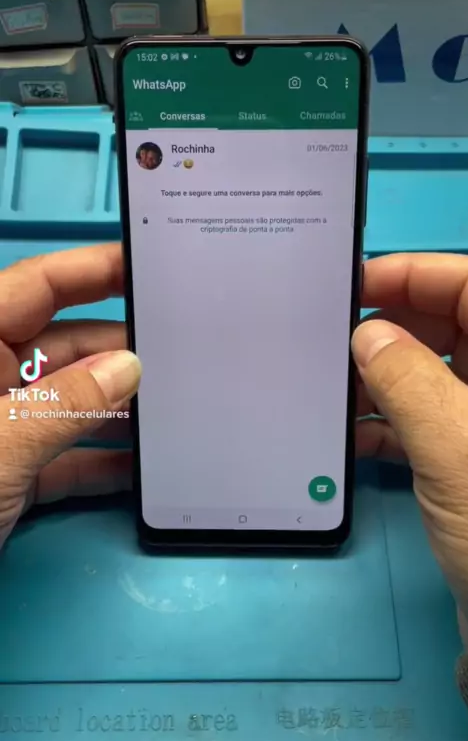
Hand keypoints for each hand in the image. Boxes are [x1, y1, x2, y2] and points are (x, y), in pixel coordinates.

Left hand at [0, 244, 140, 548]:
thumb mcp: (0, 444)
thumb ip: (67, 401)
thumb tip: (126, 368)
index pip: (37, 285)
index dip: (93, 269)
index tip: (143, 264)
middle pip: (62, 347)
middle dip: (118, 354)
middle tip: (177, 353)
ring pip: (68, 404)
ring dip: (116, 412)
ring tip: (169, 409)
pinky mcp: (6, 475)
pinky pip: (61, 456)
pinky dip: (97, 462)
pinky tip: (135, 467)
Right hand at [353, 253, 467, 645]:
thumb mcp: (457, 448)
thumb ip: (408, 380)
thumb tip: (368, 335)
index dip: (417, 275)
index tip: (357, 284)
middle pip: (453, 327)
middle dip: (393, 329)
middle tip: (334, 340)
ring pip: (435, 376)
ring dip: (385, 381)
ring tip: (334, 390)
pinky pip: (429, 423)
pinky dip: (392, 424)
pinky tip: (353, 435)